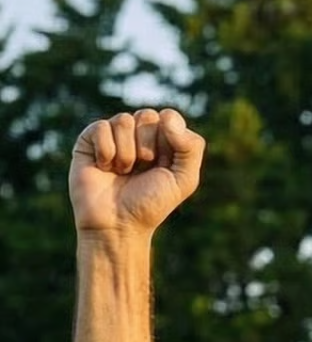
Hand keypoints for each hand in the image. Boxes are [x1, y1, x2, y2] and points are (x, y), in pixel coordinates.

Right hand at [70, 108, 205, 235]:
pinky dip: (107, 152)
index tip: (162, 166)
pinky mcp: (89, 140)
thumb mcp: (184, 179)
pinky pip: (101, 127)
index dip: (167, 142)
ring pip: (124, 120)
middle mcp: (137, 135)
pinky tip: (104, 168)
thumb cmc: (150, 204)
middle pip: (147, 115)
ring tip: (122, 172)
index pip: (169, 117)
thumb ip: (191, 147)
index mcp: (162, 141)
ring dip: (126, 153)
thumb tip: (167, 116)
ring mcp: (113, 136)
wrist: (117, 225)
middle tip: (141, 169)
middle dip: (147, 147)